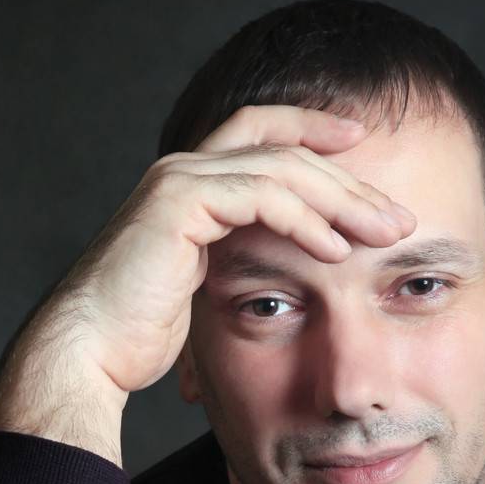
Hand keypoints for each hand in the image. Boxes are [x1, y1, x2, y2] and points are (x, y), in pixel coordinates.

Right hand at [0, 103, 416, 437]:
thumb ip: (234, 269)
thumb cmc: (135, 337)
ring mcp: (179, 180)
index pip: (262, 134)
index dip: (315, 132)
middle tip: (398, 213)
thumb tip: (279, 288)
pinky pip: (261, 196)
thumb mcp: (200, 294)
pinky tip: (336, 248)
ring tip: (384, 233)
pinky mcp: (178, 203)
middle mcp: (183, 170)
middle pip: (284, 147)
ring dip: (340, 200)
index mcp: (189, 185)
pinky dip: (305, 219)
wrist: (86, 350)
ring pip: (281, 168)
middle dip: (348, 177)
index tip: (366, 149)